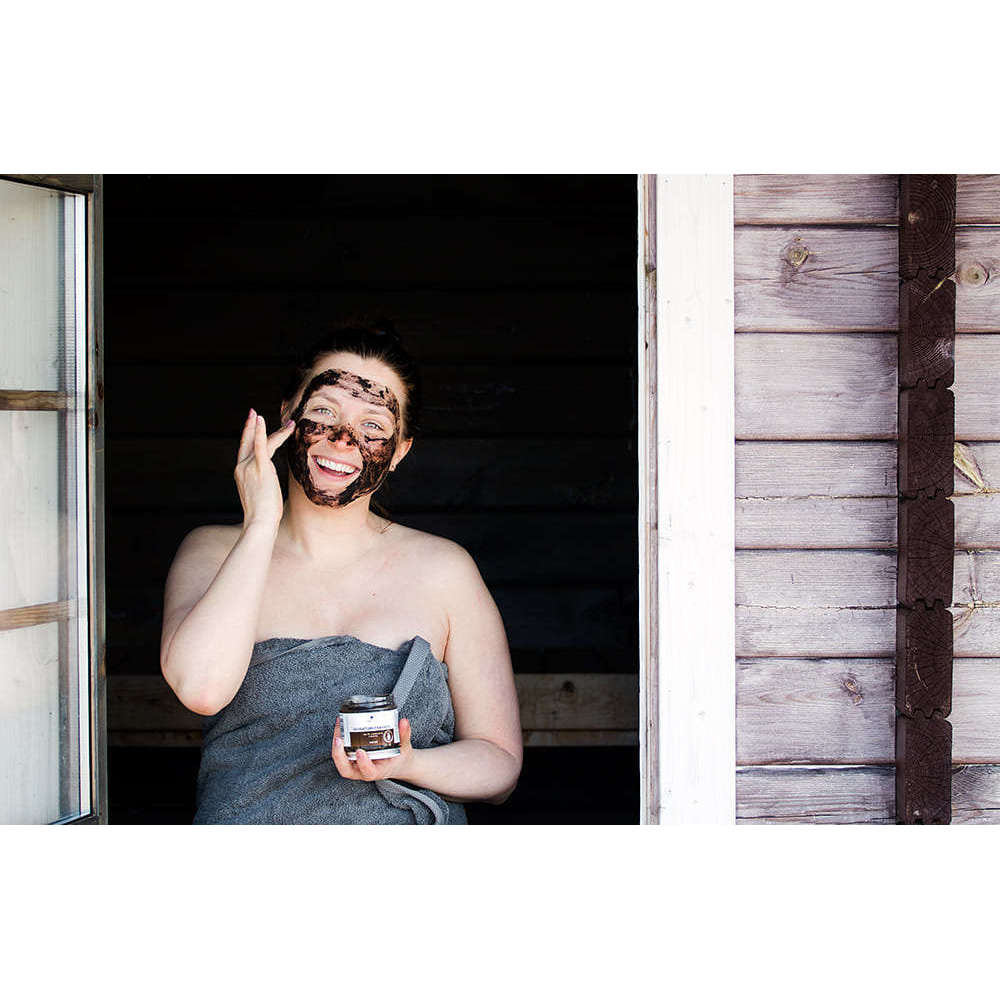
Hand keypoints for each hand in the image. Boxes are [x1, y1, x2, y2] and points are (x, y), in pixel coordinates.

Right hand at [234, 409, 296, 529]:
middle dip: (252, 426)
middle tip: (254, 412)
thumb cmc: (263, 517)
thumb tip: (270, 489)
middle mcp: (242, 467)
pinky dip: (261, 431)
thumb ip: (263, 487)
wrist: (260, 523)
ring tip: (284, 421)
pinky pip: (261, 445)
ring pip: (261, 442)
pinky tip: (262, 419)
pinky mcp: (259, 467)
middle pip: (249, 442)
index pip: (246, 452)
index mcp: (241, 474)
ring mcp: (249, 466)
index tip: (253, 427)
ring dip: (273, 430)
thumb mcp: (261, 498)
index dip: (249, 438)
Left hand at [331, 716, 414, 781]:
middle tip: (339, 739)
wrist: (396, 763)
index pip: (367, 771)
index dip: (363, 763)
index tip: (361, 752)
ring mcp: (355, 765)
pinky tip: (340, 727)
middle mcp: (363, 771)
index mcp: (377, 772)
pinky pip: (341, 752)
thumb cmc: (398, 759)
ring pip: (340, 761)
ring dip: (336, 746)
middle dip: (339, 755)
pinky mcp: (352, 758)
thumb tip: (404, 722)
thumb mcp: (405, 748)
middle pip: (345, 769)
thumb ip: (404, 736)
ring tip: (338, 728)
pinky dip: (338, 741)